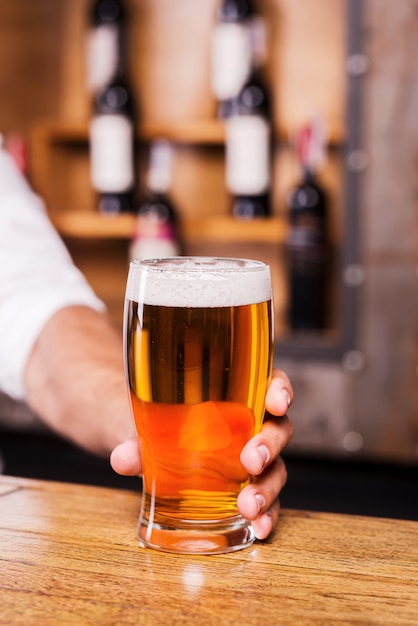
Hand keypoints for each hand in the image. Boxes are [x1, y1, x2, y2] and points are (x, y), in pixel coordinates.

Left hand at [110, 368, 293, 539]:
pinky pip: (267, 500)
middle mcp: (254, 424)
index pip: (271, 383)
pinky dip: (267, 515)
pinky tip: (258, 528)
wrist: (149, 441)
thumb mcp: (148, 422)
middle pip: (278, 429)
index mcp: (239, 393)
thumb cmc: (160, 420)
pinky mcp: (249, 487)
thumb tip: (123, 459)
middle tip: (250, 461)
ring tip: (248, 506)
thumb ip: (138, 438)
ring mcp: (254, 458)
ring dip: (267, 488)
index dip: (280, 390)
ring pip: (276, 468)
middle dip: (269, 445)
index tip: (275, 403)